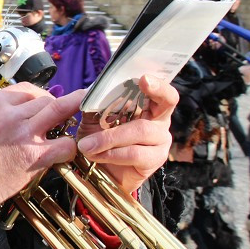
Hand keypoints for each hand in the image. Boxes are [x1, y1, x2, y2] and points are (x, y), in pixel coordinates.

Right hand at [0, 84, 82, 222]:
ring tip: (73, 125)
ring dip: (69, 118)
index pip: (28, 88)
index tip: (46, 104)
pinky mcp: (35, 155)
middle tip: (63, 116)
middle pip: (46, 98)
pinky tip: (63, 152)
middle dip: (57, 106)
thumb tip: (27, 108)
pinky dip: (70, 147)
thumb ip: (3, 111)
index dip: (42, 96)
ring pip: (59, 111)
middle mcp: (10, 113)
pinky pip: (65, 144)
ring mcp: (23, 133)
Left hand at [75, 75, 177, 193]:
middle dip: (129, 107)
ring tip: (87, 146)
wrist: (97, 170)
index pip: (162, 91)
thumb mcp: (92, 117)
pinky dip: (112, 154)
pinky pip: (135, 153)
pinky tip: (97, 156)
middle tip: (103, 118)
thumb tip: (90, 90)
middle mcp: (160, 120)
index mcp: (148, 105)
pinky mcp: (155, 160)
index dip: (158, 84)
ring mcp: (160, 141)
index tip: (144, 79)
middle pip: (162, 106)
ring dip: (110, 138)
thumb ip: (95, 102)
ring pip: (142, 130)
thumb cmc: (98, 138)